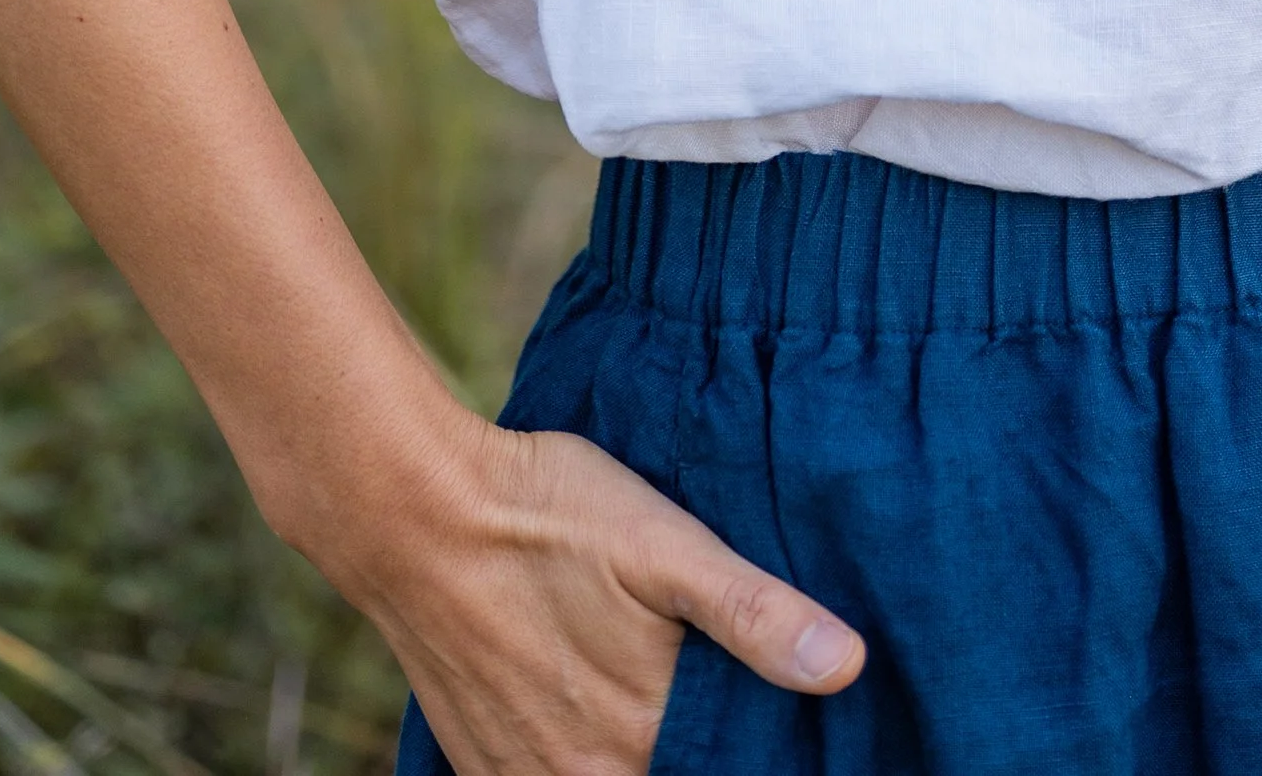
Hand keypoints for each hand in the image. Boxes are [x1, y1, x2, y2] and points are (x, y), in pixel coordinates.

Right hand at [335, 411, 864, 775]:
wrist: (413, 511)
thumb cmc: (550, 515)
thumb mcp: (665, 544)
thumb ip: (754, 614)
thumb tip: (847, 668)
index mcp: (643, 735)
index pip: (726, 770)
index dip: (759, 750)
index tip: (781, 726)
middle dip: (702, 751)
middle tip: (718, 702)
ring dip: (638, 755)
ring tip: (651, 702)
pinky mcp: (482, 765)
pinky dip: (582, 765)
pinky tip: (593, 716)